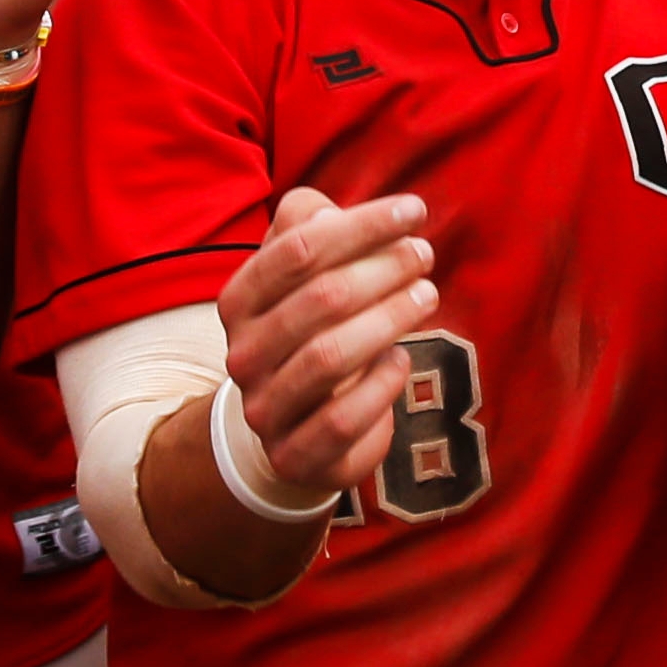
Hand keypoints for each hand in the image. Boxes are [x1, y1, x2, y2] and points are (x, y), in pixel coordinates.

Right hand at [218, 186, 445, 505]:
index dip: (362, 224)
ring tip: (426, 295)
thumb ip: (308, 231)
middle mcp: (243, 355)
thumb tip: (326, 212)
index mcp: (239, 302)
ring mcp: (265, 409)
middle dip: (384, 269)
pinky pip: (343, 419)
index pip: (299, 248)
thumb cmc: (306, 330)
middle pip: (321, 299)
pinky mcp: (295, 456)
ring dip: (390, 319)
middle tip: (425, 254)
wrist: (286, 425)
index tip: (413, 211)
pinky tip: (400, 361)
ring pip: (331, 357)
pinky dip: (381, 386)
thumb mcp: (300, 277)